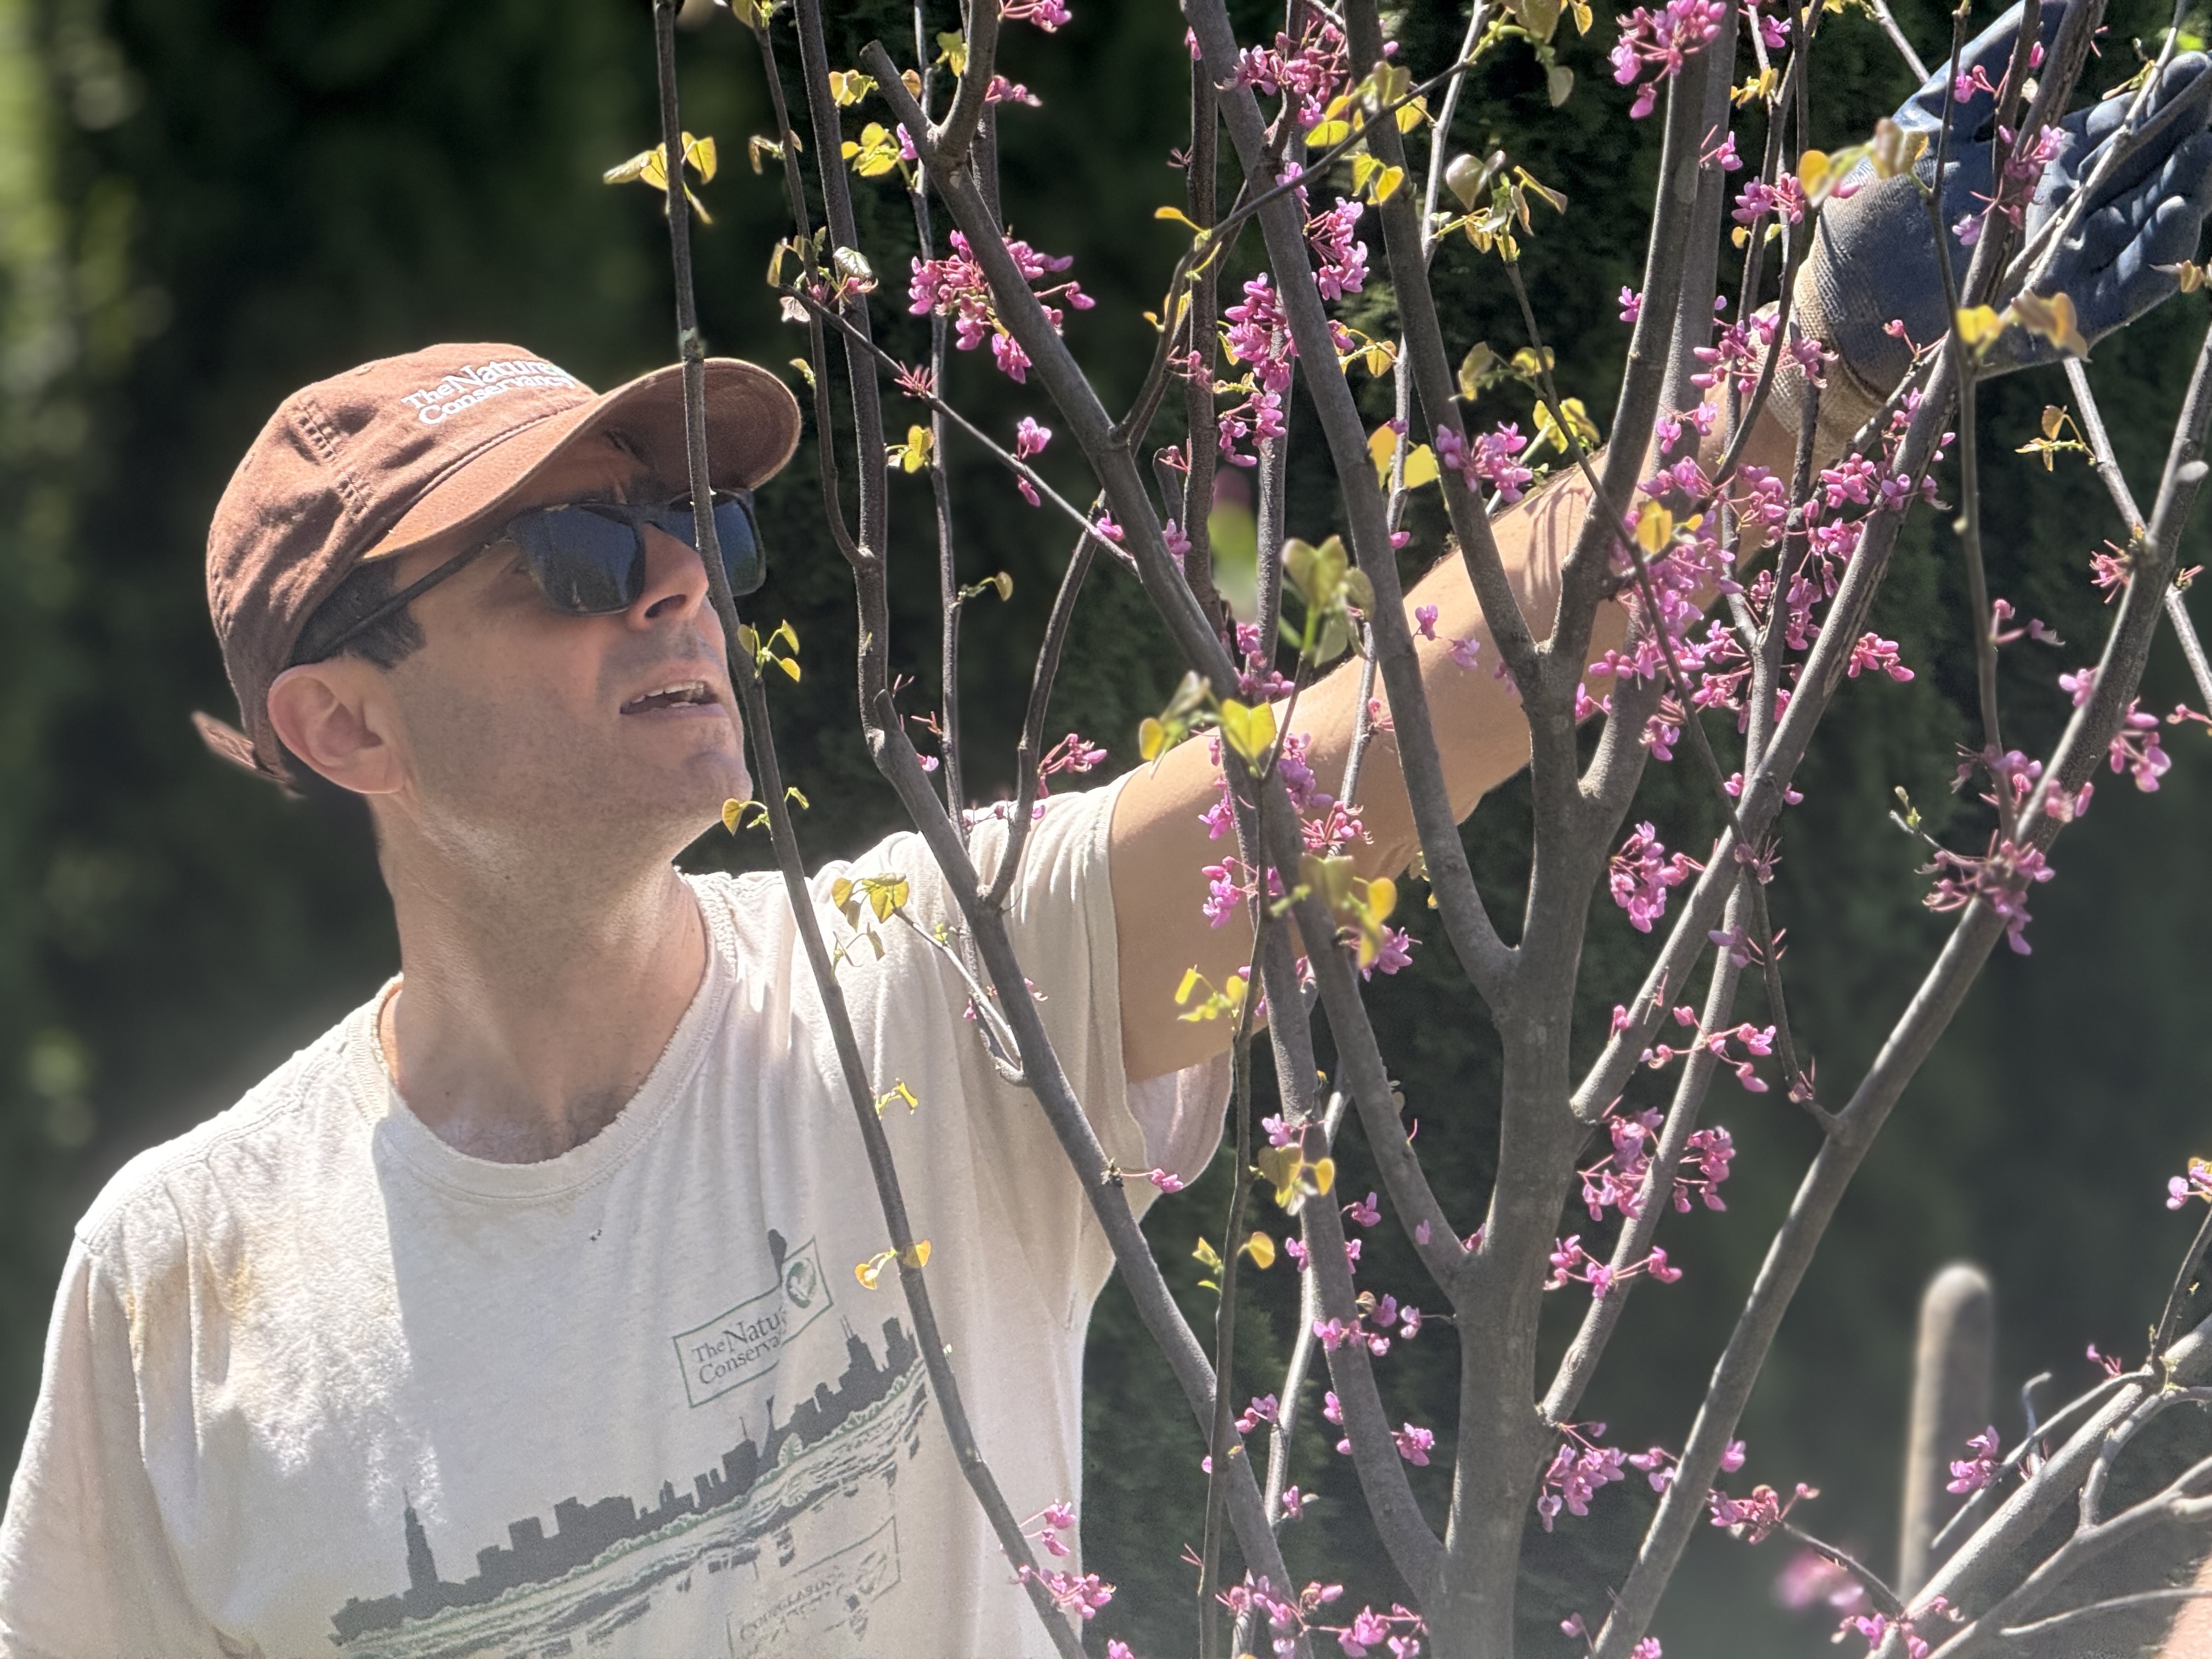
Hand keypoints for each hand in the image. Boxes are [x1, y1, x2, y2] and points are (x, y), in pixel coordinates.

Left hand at [1790, 0, 2211, 433]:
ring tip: (2210, 147)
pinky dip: (2157, 252)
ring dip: (2187, 185)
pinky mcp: (2058, 317)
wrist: (1838, 299)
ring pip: (2147, 224)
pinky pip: (2124, 287)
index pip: (2119, 129)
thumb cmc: (1875, 208)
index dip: (2160, 98)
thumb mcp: (1936, 116)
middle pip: (2145, 171)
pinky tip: (2181, 207)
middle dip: (2188, 133)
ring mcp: (2065, 265)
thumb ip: (2002, 58)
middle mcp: (2064, 215)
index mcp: (2043, 169)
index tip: (2193, 62)